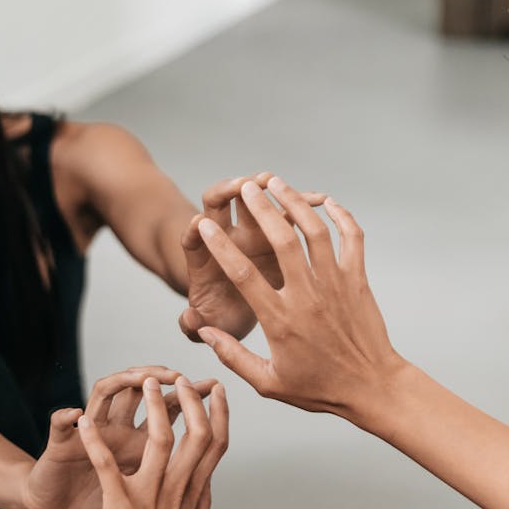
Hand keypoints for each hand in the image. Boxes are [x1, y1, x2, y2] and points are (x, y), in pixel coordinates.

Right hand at [21, 366, 216, 508]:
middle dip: (158, 378)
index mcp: (136, 440)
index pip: (166, 409)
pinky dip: (64, 419)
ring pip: (101, 394)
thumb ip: (169, 476)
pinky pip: (58, 427)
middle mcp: (113, 427)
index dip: (189, 398)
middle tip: (177, 375)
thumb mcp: (141, 490)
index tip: (214, 388)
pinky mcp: (59, 444)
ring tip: (136, 378)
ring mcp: (85, 432)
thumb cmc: (99, 499)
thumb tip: (206, 473)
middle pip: (136, 390)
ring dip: (119, 382)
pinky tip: (75, 414)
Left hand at [78, 375, 227, 508]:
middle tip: (179, 377)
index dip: (218, 412)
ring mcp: (152, 495)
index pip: (215, 443)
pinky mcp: (122, 504)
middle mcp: (179, 488)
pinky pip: (106, 464)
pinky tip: (83, 422)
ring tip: (145, 382)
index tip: (216, 389)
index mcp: (197, 492)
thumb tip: (209, 485)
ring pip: (158, 438)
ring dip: (153, 406)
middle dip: (189, 399)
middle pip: (195, 433)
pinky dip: (93, 441)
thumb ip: (202, 504)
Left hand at [179, 173, 325, 342]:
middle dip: (227, 191)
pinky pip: (286, 211)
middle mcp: (225, 239)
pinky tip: (318, 200)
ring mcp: (251, 232)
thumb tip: (190, 320)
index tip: (199, 224)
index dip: (193, 230)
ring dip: (262, 187)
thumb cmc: (222, 317)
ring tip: (276, 184)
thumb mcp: (208, 323)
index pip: (191, 239)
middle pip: (217, 204)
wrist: (242, 312)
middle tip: (242, 187)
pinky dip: (299, 202)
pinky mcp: (276, 233)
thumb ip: (192, 325)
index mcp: (204, 261)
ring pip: (252, 199)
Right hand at [194, 177, 404, 421]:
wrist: (372, 388)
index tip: (204, 227)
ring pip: (314, 232)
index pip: (243, 275)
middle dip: (260, 208)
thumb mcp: (268, 382)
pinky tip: (327, 202)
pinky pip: (352, 239)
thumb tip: (205, 333)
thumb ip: (232, 356)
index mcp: (280, 320)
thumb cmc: (319, 388)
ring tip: (277, 183)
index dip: (220, 248)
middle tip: (246, 186)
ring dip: (294, 203)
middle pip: (280, 241)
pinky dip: (341, 216)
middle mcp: (307, 297)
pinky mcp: (358, 281)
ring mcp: (336, 286)